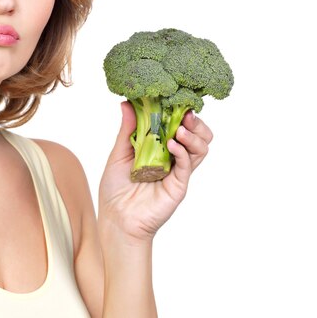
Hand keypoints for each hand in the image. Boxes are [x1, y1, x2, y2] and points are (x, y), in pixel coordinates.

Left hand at [98, 101, 212, 243]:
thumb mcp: (119, 154)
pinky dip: (183, 152)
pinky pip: (187, 166)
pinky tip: (173, 145)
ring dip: (194, 135)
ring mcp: (177, 172)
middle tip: (186, 113)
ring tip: (181, 128)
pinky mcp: (178, 186)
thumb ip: (127, 130)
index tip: (175, 98)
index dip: (181, 112)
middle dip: (196, 122)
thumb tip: (127, 103)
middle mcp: (173, 159)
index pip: (180, 126)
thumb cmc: (116, 189)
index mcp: (160, 149)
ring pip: (200, 149)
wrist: (116, 219)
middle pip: (199, 136)